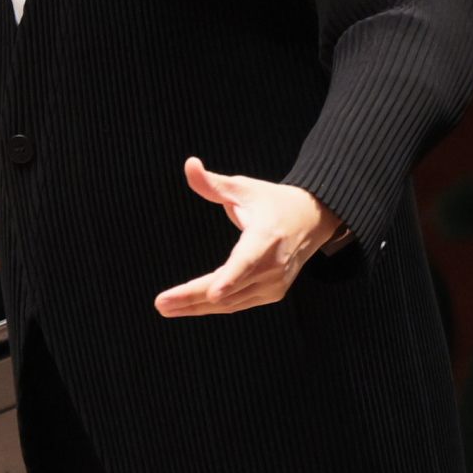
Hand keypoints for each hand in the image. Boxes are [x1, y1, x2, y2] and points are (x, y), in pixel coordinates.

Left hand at [154, 159, 338, 316]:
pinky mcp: (272, 293)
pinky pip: (238, 304)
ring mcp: (275, 283)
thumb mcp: (244, 188)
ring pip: (231, 302)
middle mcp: (273, 265)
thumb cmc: (272, 202)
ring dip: (197, 307)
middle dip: (193, 298)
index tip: (213, 293)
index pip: (247, 261)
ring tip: (166, 308)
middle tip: (161, 304)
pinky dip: (213, 307)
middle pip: (230, 287)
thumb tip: (189, 164)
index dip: (230, 278)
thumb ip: (212, 183)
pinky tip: (188, 308)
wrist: (311, 221)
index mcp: (266, 236)